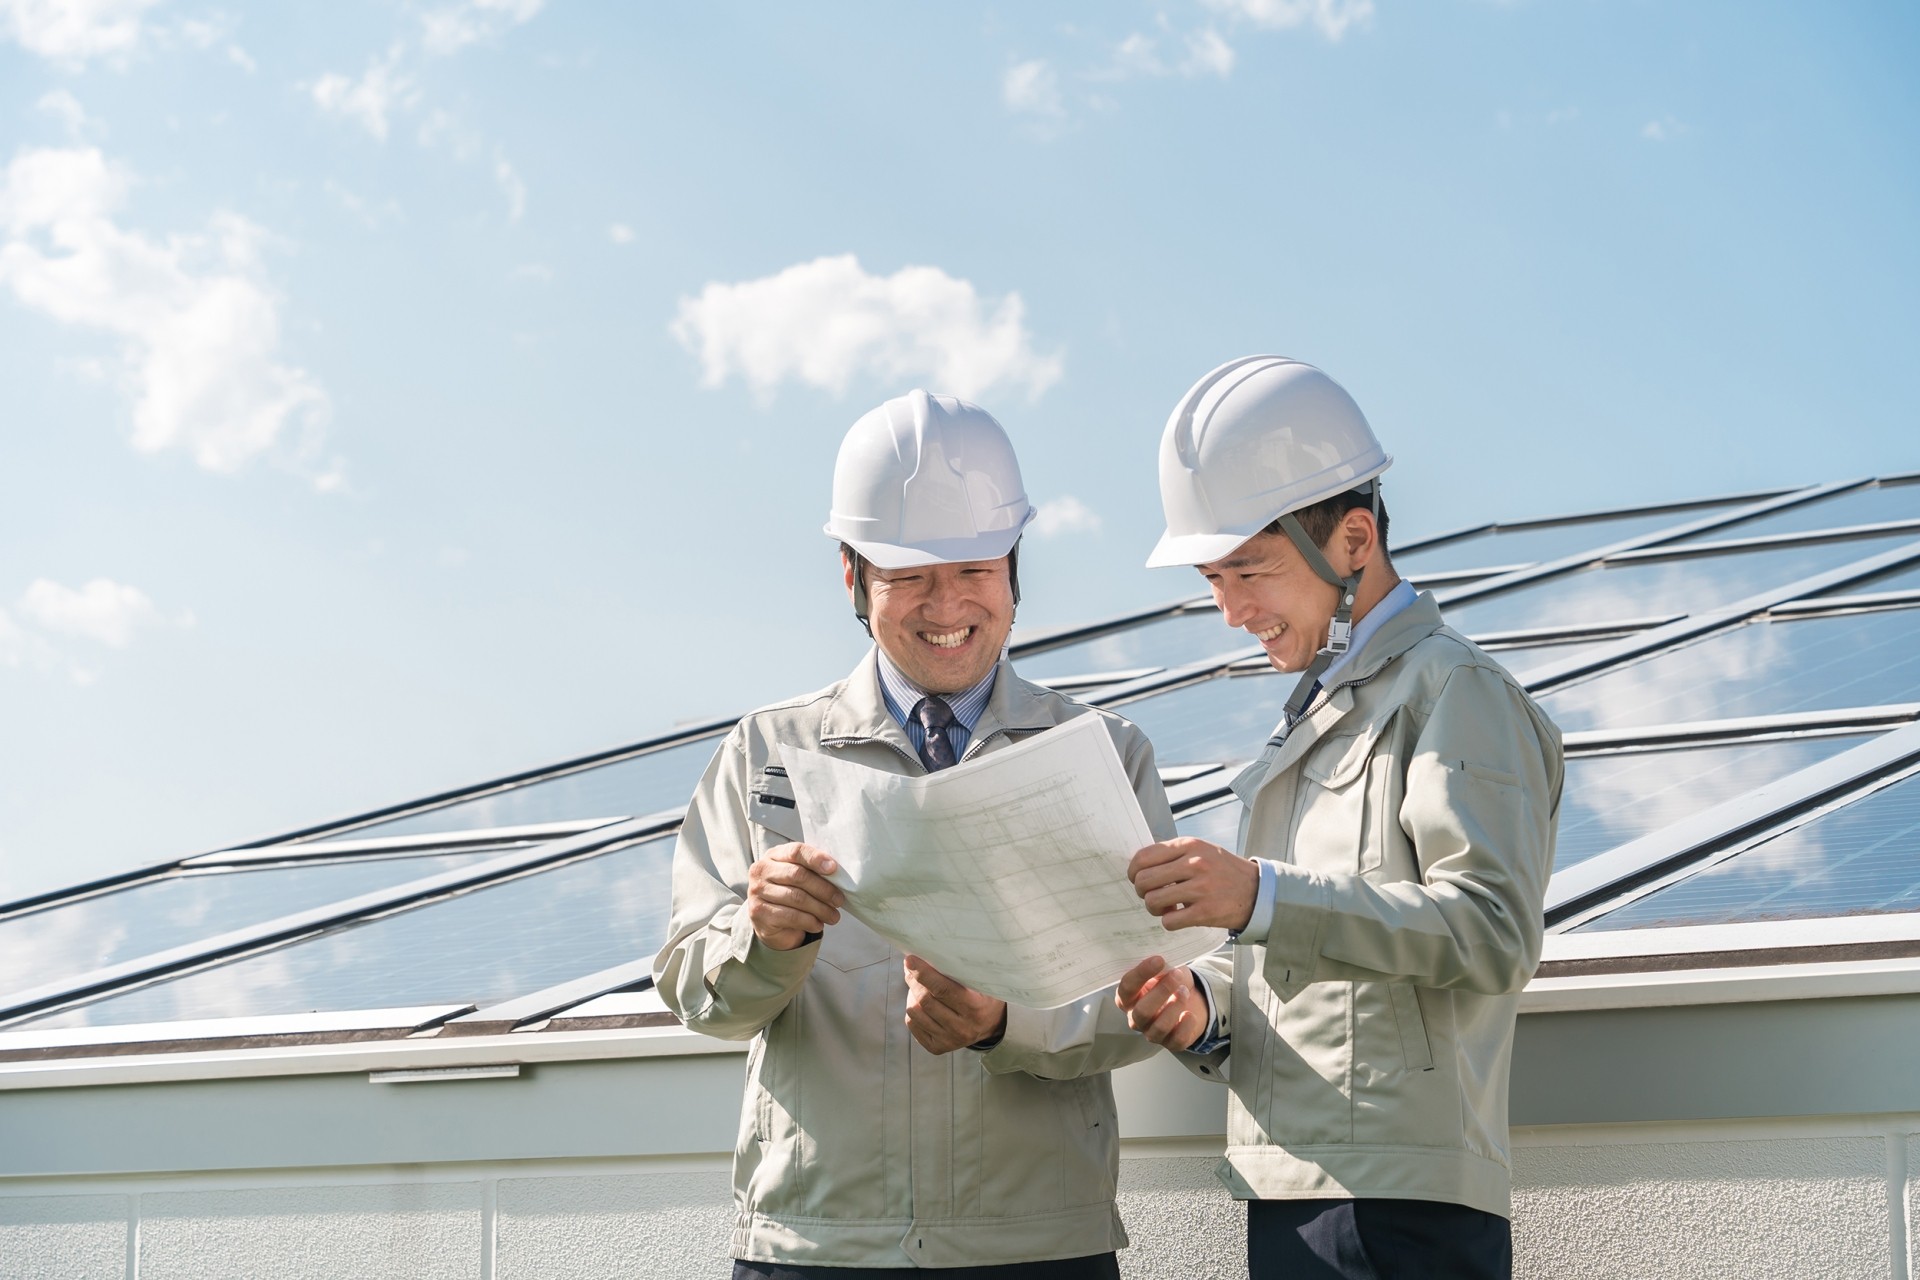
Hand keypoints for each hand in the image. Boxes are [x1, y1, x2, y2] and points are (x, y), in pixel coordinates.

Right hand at [746, 842, 843, 949]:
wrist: (770, 922)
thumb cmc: (790, 893)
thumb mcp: (800, 877)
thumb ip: (813, 870)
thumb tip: (835, 872)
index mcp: (774, 855)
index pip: (795, 851)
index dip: (815, 858)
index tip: (833, 868)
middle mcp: (761, 871)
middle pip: (798, 875)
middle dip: (823, 889)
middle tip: (839, 900)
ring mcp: (757, 892)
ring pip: (796, 897)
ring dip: (820, 909)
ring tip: (833, 916)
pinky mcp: (759, 913)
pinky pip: (791, 916)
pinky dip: (809, 921)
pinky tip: (818, 924)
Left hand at [903, 954, 1007, 1054]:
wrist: (993, 1025)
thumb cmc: (984, 995)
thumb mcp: (981, 981)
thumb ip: (959, 971)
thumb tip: (926, 956)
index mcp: (975, 1007)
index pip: (943, 989)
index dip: (924, 973)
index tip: (910, 959)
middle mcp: (962, 1028)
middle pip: (925, 1000)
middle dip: (914, 980)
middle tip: (911, 967)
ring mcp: (949, 1040)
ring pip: (915, 1012)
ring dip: (912, 995)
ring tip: (919, 986)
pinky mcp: (937, 1048)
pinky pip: (913, 1024)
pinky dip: (913, 1010)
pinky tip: (921, 1003)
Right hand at [1116, 956, 1207, 1050]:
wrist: (1190, 998)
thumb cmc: (1170, 982)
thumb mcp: (1163, 969)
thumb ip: (1158, 968)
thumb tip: (1160, 963)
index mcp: (1128, 998)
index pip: (1127, 988)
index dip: (1141, 973)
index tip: (1158, 959)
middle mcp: (1135, 1018)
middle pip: (1142, 1011)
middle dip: (1161, 991)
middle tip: (1176, 976)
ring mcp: (1152, 1033)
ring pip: (1160, 1027)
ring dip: (1175, 1006)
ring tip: (1185, 992)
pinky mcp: (1170, 1043)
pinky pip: (1177, 1039)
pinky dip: (1186, 1025)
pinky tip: (1190, 1014)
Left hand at [1128, 837, 1257, 931]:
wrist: (1257, 891)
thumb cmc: (1223, 870)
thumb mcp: (1201, 850)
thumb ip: (1173, 854)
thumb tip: (1140, 866)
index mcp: (1189, 846)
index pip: (1144, 857)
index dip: (1134, 872)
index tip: (1138, 879)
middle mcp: (1194, 864)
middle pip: (1144, 880)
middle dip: (1142, 892)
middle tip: (1152, 895)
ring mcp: (1200, 889)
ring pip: (1153, 901)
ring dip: (1154, 909)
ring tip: (1166, 908)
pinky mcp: (1205, 912)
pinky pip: (1170, 921)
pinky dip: (1169, 922)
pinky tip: (1179, 917)